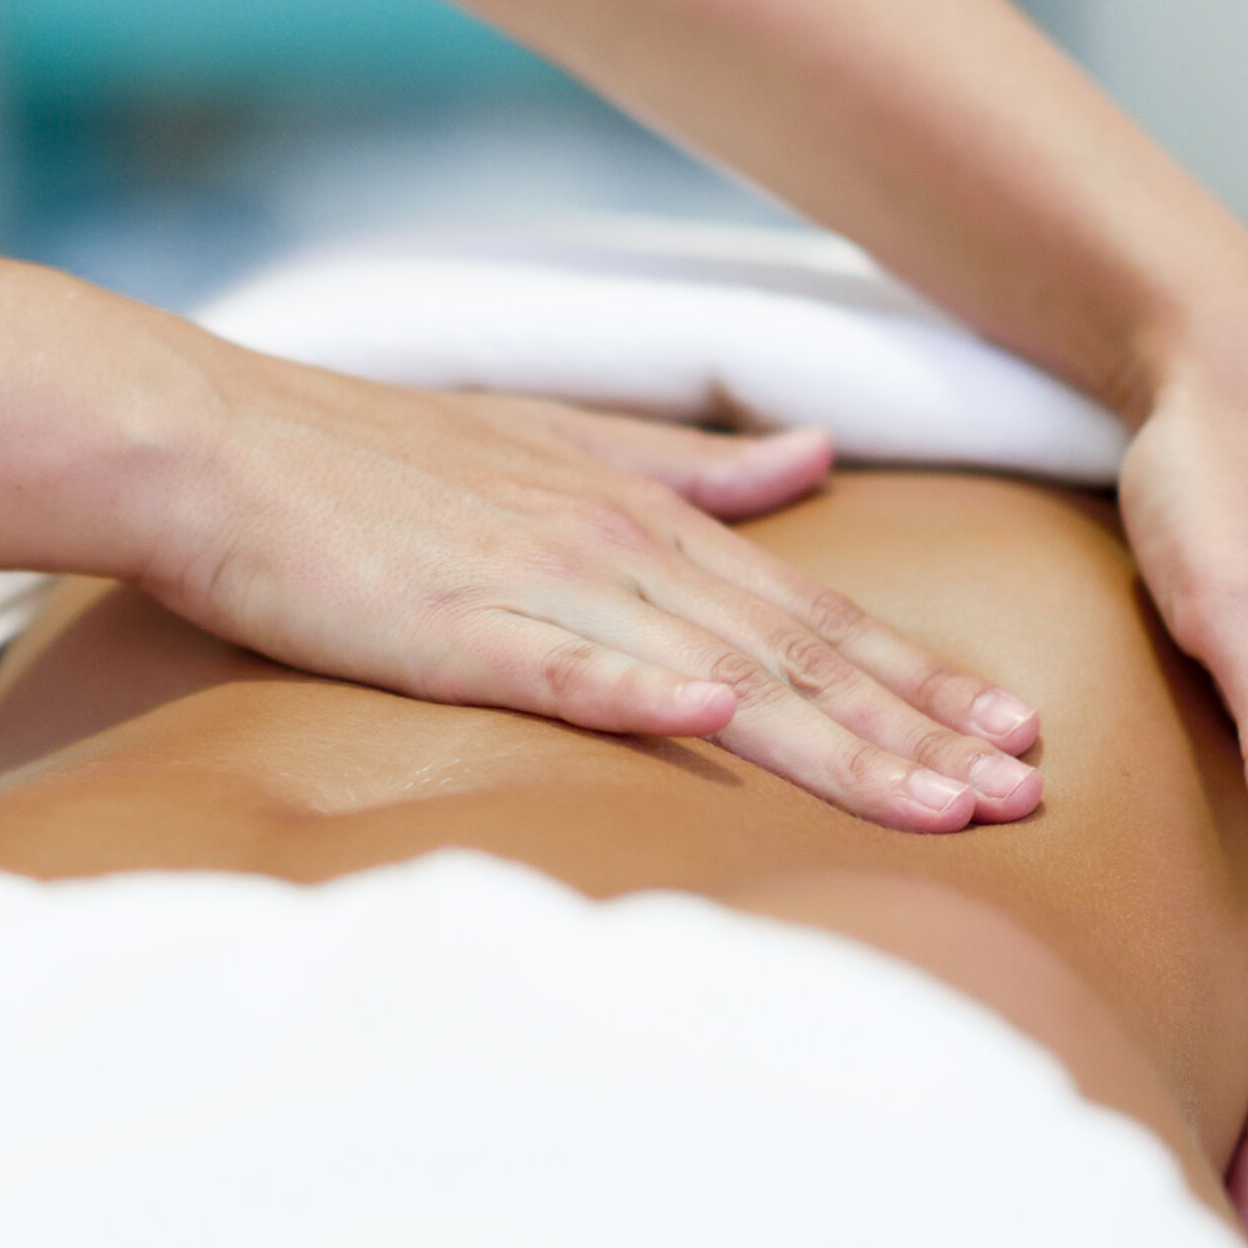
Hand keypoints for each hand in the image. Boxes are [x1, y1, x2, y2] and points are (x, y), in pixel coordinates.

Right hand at [131, 350, 1045, 829]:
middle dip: (920, 729)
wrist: (219, 443)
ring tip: (939, 805)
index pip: (810, 610)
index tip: (1019, 733)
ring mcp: (540, 583)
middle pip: (795, 653)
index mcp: (641, 514)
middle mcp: (618, 545)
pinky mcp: (452, 625)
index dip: (920, 676)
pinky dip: (642, 696)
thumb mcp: (547, 443)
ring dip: (835, 742)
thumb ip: (684, 463)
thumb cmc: (371, 455)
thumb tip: (810, 456)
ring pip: (717, 674)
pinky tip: (715, 728)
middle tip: (1027, 793)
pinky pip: (562, 667)